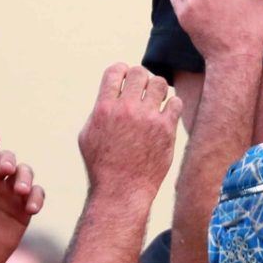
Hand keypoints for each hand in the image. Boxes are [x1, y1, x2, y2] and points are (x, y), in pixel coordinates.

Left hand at [0, 134, 44, 262]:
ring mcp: (9, 195)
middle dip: (9, 160)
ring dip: (25, 178)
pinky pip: (36, 195)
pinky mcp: (22, 210)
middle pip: (6, 159)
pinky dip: (37, 197)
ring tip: (20, 192)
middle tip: (8, 169)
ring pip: (24, 173)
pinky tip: (31, 208)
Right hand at [77, 63, 181, 199]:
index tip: (125, 79)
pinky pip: (176, 102)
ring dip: (157, 89)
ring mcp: (148, 119)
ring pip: (160, 83)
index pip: (115, 71)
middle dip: (140, 78)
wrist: (121, 192)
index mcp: (104, 108)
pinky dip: (172, 105)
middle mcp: (126, 109)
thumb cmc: (102, 166)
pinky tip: (166, 115)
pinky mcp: (166, 130)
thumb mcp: (87, 135)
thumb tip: (110, 92)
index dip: (121, 71)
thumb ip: (98, 110)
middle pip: (139, 72)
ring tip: (155, 101)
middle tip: (141, 91)